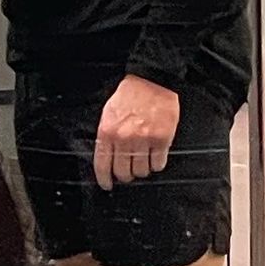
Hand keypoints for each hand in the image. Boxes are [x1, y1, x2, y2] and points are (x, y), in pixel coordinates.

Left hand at [93, 75, 179, 190]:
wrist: (151, 81)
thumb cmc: (130, 95)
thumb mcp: (109, 113)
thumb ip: (107, 136)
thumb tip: (107, 159)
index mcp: (108, 131)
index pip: (102, 164)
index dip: (104, 179)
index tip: (107, 184)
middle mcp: (124, 138)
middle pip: (123, 172)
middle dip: (125, 176)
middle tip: (128, 172)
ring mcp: (144, 140)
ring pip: (141, 171)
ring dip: (142, 170)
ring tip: (142, 160)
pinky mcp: (162, 139)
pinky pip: (158, 164)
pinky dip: (156, 164)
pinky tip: (155, 156)